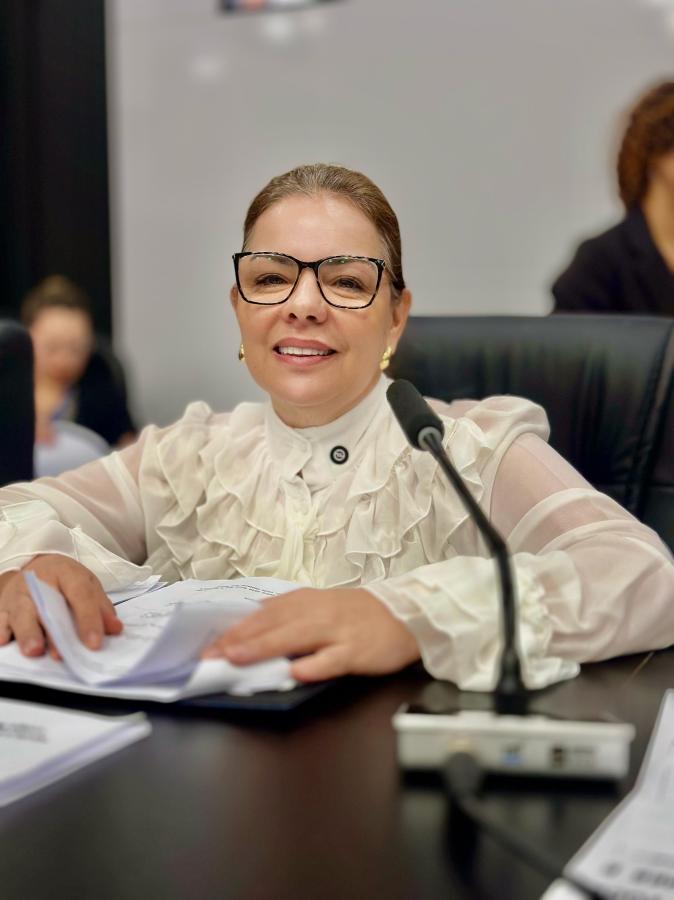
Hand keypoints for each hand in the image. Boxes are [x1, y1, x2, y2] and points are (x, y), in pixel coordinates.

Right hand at [0, 555, 121, 657]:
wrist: (36, 566)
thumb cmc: (65, 580)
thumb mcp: (87, 585)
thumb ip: (101, 607)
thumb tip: (114, 629)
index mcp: (65, 573)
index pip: (80, 595)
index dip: (88, 619)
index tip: (94, 643)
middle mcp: (39, 582)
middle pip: (46, 605)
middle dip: (54, 631)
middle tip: (59, 653)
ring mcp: (18, 595)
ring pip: (20, 613)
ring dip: (27, 633)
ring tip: (34, 650)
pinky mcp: (2, 607)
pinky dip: (1, 631)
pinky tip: (4, 643)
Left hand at [201, 587, 419, 681]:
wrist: (403, 616)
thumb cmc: (355, 615)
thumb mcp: (318, 607)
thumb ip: (287, 617)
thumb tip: (248, 631)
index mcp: (305, 601)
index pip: (263, 614)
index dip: (234, 629)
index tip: (208, 645)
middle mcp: (317, 613)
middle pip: (273, 624)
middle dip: (239, 639)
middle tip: (211, 654)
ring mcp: (336, 632)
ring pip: (296, 637)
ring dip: (265, 647)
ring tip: (239, 657)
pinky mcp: (355, 651)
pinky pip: (332, 658)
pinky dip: (314, 665)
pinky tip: (295, 672)